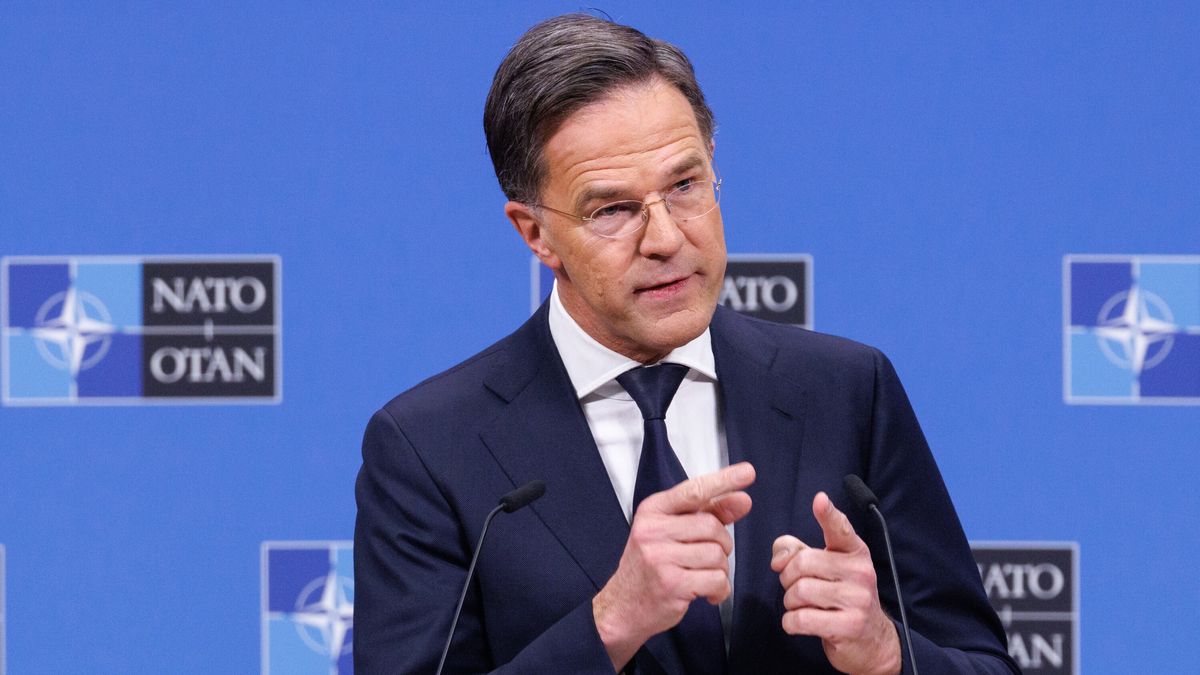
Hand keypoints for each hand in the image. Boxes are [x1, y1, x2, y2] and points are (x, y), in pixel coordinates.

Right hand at [593, 462, 755, 668]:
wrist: (622, 606)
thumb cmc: (649, 566)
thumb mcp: (670, 532)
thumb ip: (707, 513)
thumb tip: (741, 499)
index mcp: (653, 510)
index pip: (694, 490)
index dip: (724, 480)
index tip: (747, 472)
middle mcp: (653, 530)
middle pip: (712, 526)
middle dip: (721, 544)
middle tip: (708, 557)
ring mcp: (660, 557)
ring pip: (717, 555)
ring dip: (720, 569)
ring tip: (702, 576)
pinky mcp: (672, 584)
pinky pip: (716, 580)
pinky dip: (719, 590)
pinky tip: (706, 593)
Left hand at [770, 492, 900, 674]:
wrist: (871, 640)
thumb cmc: (841, 597)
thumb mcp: (825, 569)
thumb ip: (797, 552)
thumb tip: (779, 557)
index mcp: (854, 552)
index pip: (840, 529)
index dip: (828, 514)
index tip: (819, 500)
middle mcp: (860, 572)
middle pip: (802, 563)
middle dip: (788, 577)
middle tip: (796, 587)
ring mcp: (858, 599)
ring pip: (800, 591)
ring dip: (790, 602)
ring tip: (801, 606)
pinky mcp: (849, 625)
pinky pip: (801, 619)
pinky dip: (790, 622)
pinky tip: (799, 622)